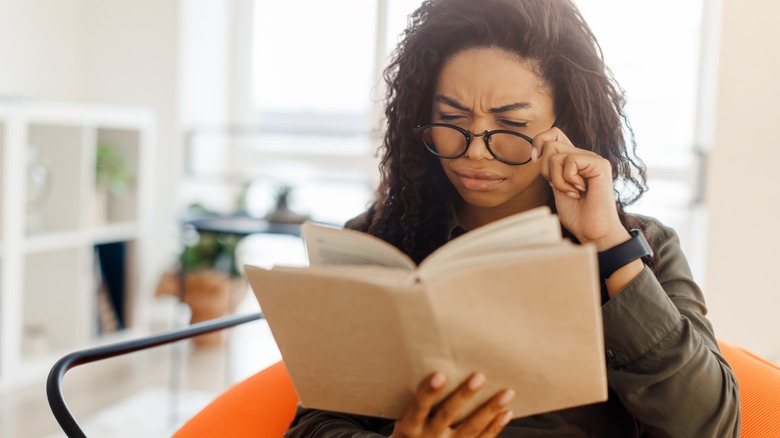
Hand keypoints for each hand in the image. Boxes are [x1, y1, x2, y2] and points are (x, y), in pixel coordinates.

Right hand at [390, 372, 514, 437]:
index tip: (439, 375)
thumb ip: (417, 398)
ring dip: (489, 410)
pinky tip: (506, 412)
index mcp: (410, 426)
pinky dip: (495, 427)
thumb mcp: (404, 417)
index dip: (429, 392)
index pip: (419, 406)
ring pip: (470, 428)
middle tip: (479, 377)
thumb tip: (431, 361)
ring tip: (507, 393)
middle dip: (464, 396)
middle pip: (447, 415)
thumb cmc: (411, 430)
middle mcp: (429, 437)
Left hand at [533, 128, 629, 250]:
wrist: (593, 231)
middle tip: (560, 186)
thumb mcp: (556, 186)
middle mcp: (583, 155)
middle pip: (549, 143)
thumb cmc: (576, 214)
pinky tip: (579, 191)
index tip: (535, 159)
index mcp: (573, 160)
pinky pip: (570, 161)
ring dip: (557, 178)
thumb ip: (551, 168)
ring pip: (555, 153)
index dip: (539, 141)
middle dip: (545, 169)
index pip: (554, 133)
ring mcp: (593, 159)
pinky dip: (567, 180)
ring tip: (571, 192)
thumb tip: (537, 151)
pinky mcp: (600, 164)